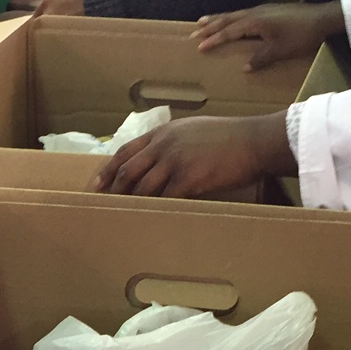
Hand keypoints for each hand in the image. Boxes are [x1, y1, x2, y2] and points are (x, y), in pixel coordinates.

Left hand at [90, 113, 294, 197]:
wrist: (253, 141)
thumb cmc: (229, 137)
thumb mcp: (194, 129)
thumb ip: (173, 141)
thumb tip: (161, 159)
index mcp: (164, 132)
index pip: (126, 151)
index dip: (108, 169)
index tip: (97, 184)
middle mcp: (164, 145)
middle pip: (128, 170)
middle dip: (114, 190)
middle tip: (105, 206)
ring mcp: (175, 162)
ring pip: (143, 187)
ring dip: (133, 203)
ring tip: (125, 216)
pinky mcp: (188, 179)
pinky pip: (165, 199)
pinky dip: (156, 210)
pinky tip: (151, 219)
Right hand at [195, 1, 344, 70]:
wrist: (322, 18)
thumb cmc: (301, 35)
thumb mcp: (280, 51)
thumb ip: (260, 58)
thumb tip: (244, 67)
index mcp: (254, 22)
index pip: (228, 31)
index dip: (213, 39)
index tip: (199, 46)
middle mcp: (254, 13)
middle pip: (227, 19)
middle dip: (210, 26)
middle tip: (194, 32)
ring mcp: (262, 10)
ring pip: (234, 14)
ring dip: (218, 18)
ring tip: (204, 21)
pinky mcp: (269, 11)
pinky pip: (242, 13)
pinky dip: (231, 17)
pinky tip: (231, 19)